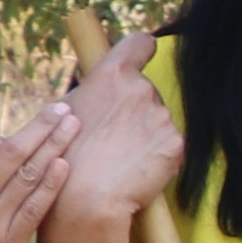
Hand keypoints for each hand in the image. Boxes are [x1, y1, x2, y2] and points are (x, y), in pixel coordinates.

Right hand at [0, 104, 78, 242]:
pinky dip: (52, 185)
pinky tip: (66, 165)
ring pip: (29, 175)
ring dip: (55, 147)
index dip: (6, 138)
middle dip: (41, 127)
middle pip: (13, 153)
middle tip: (62, 109)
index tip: (21, 134)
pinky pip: (35, 209)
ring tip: (74, 126)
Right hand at [52, 33, 181, 222]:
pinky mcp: (176, 143)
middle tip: (111, 136)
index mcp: (112, 75)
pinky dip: (156, 155)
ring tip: (118, 156)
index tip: (142, 55)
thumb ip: (94, 92)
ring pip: (156, 120)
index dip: (141, 50)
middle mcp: (141, 90)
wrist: (85, 199)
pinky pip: (167, 144)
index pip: (140, 44)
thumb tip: (103, 87)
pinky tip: (134, 168)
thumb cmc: (65, 155)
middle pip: (146, 91)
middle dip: (134, 109)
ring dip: (144, 134)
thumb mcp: (65, 111)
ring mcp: (161, 117)